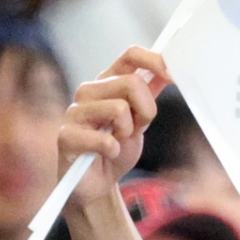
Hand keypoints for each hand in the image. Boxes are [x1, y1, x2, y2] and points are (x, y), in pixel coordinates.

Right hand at [58, 46, 170, 207]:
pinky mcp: (66, 136)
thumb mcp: (139, 120)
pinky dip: (113, 151)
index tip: (173, 76)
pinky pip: (105, 139)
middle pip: (132, 82)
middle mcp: (88, 91)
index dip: (155, 61)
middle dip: (146, 110)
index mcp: (107, 82)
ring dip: (127, 132)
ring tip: (116, 142)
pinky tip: (106, 155)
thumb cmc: (115, 149)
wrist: (96, 184)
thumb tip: (167, 70)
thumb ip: (148, 95)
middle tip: (135, 129)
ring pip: (119, 108)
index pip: (130, 55)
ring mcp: (75, 112)